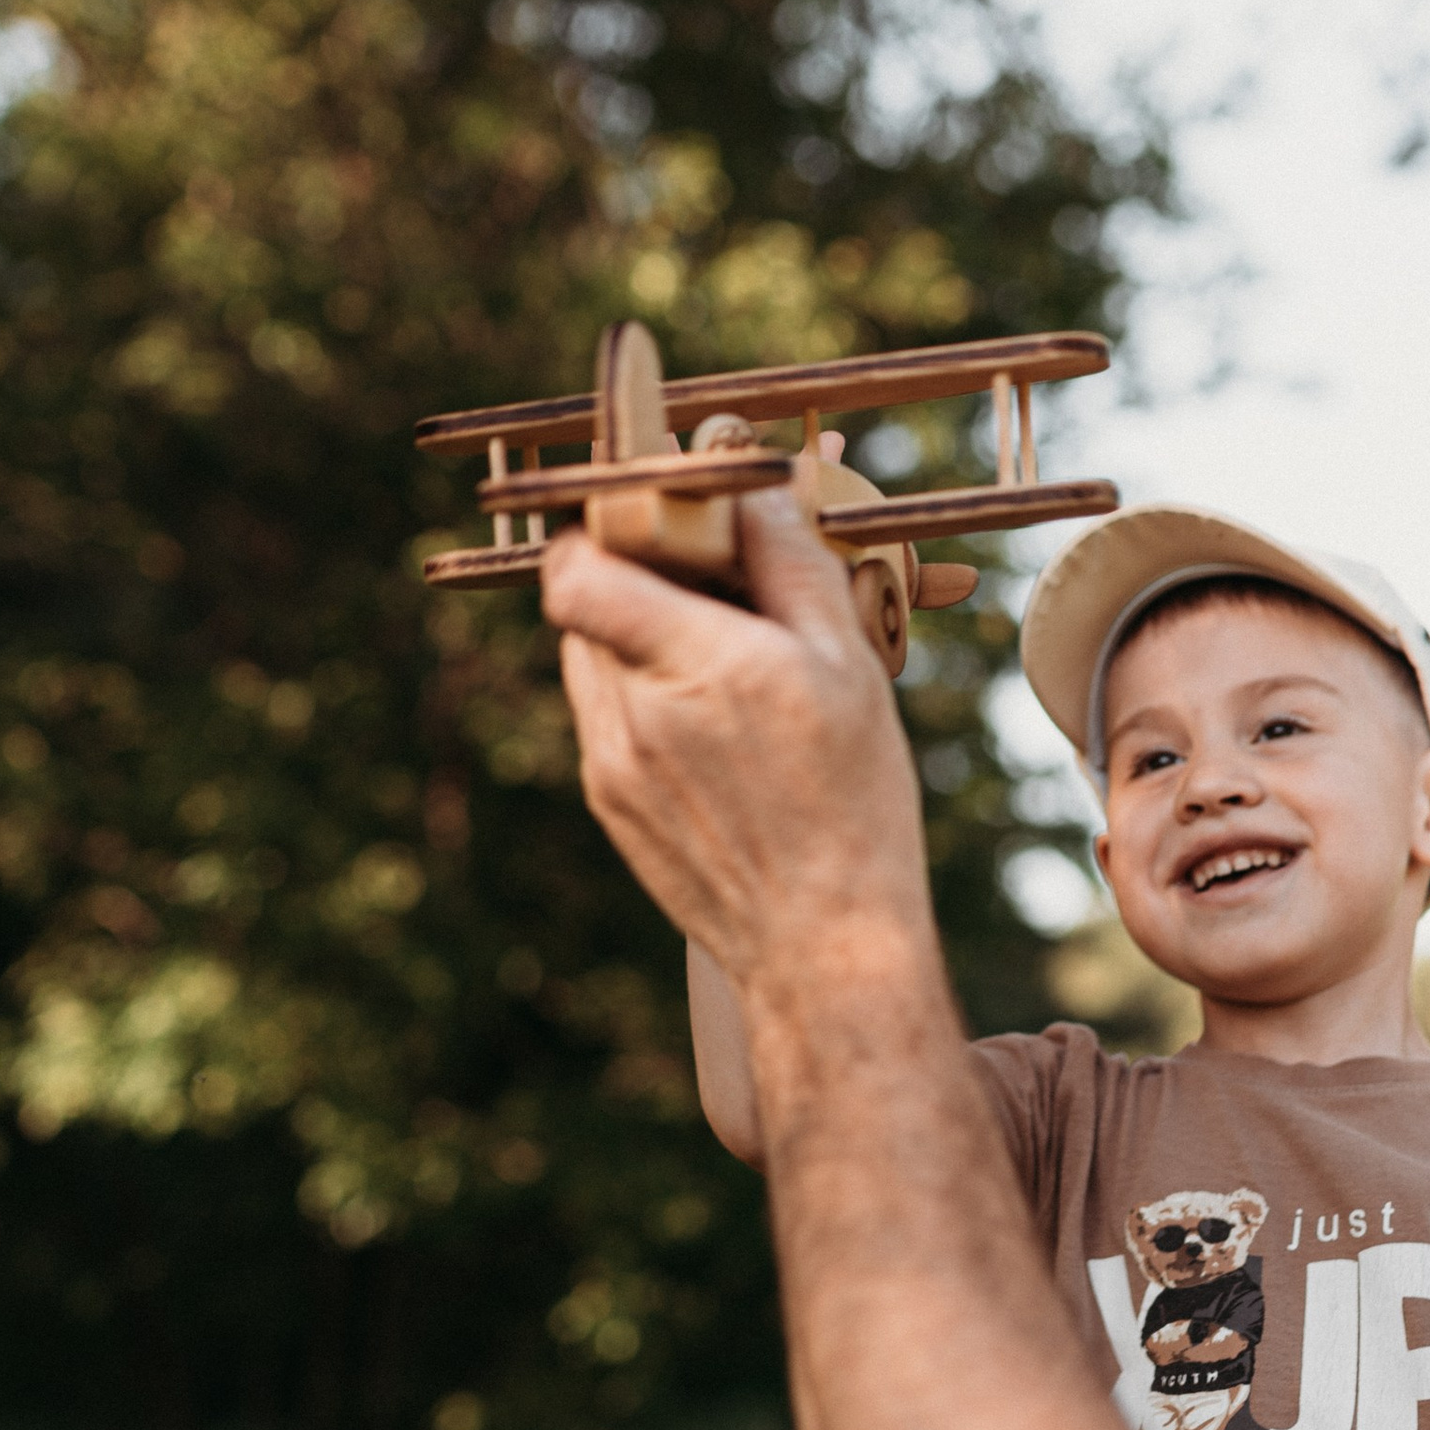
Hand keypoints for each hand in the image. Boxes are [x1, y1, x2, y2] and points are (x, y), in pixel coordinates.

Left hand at [542, 490, 932, 994]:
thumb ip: (788, 560)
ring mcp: (608, 764)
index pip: (578, 567)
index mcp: (694, 666)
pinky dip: (645, 689)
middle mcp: (630, 716)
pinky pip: (606, 712)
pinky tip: (715, 715)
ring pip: (591, 655)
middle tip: (704, 562)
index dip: (601, 523)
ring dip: (639, 629)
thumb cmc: (852, 802)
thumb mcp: (846, 665)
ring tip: (720, 644)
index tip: (653, 504)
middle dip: (635, 568)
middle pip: (584, 602)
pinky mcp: (608, 802)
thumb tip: (750, 485)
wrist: (822, 944)